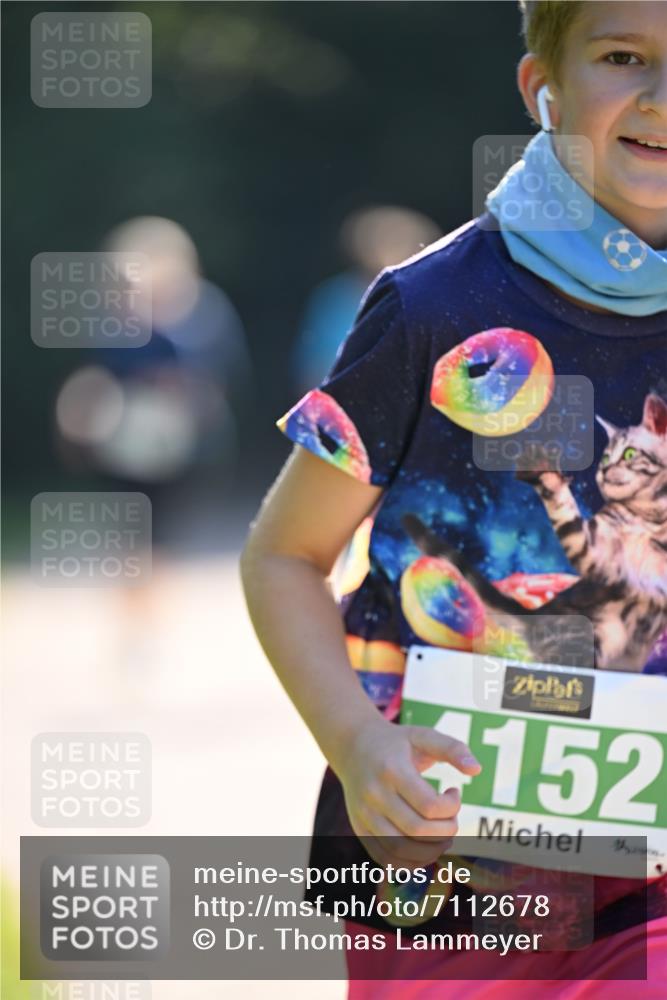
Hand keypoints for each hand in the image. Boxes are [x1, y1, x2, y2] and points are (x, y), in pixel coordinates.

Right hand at [336, 716, 481, 870]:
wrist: (352, 744)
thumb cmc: (396, 742)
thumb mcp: (422, 735)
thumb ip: (452, 748)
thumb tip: (477, 770)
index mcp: (391, 770)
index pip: (429, 806)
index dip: (452, 807)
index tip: (454, 792)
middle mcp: (374, 795)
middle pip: (417, 830)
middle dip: (446, 830)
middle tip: (450, 816)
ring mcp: (364, 814)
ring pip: (400, 849)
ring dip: (431, 850)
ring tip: (440, 834)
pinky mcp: (359, 828)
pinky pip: (385, 858)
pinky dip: (410, 862)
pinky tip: (424, 846)